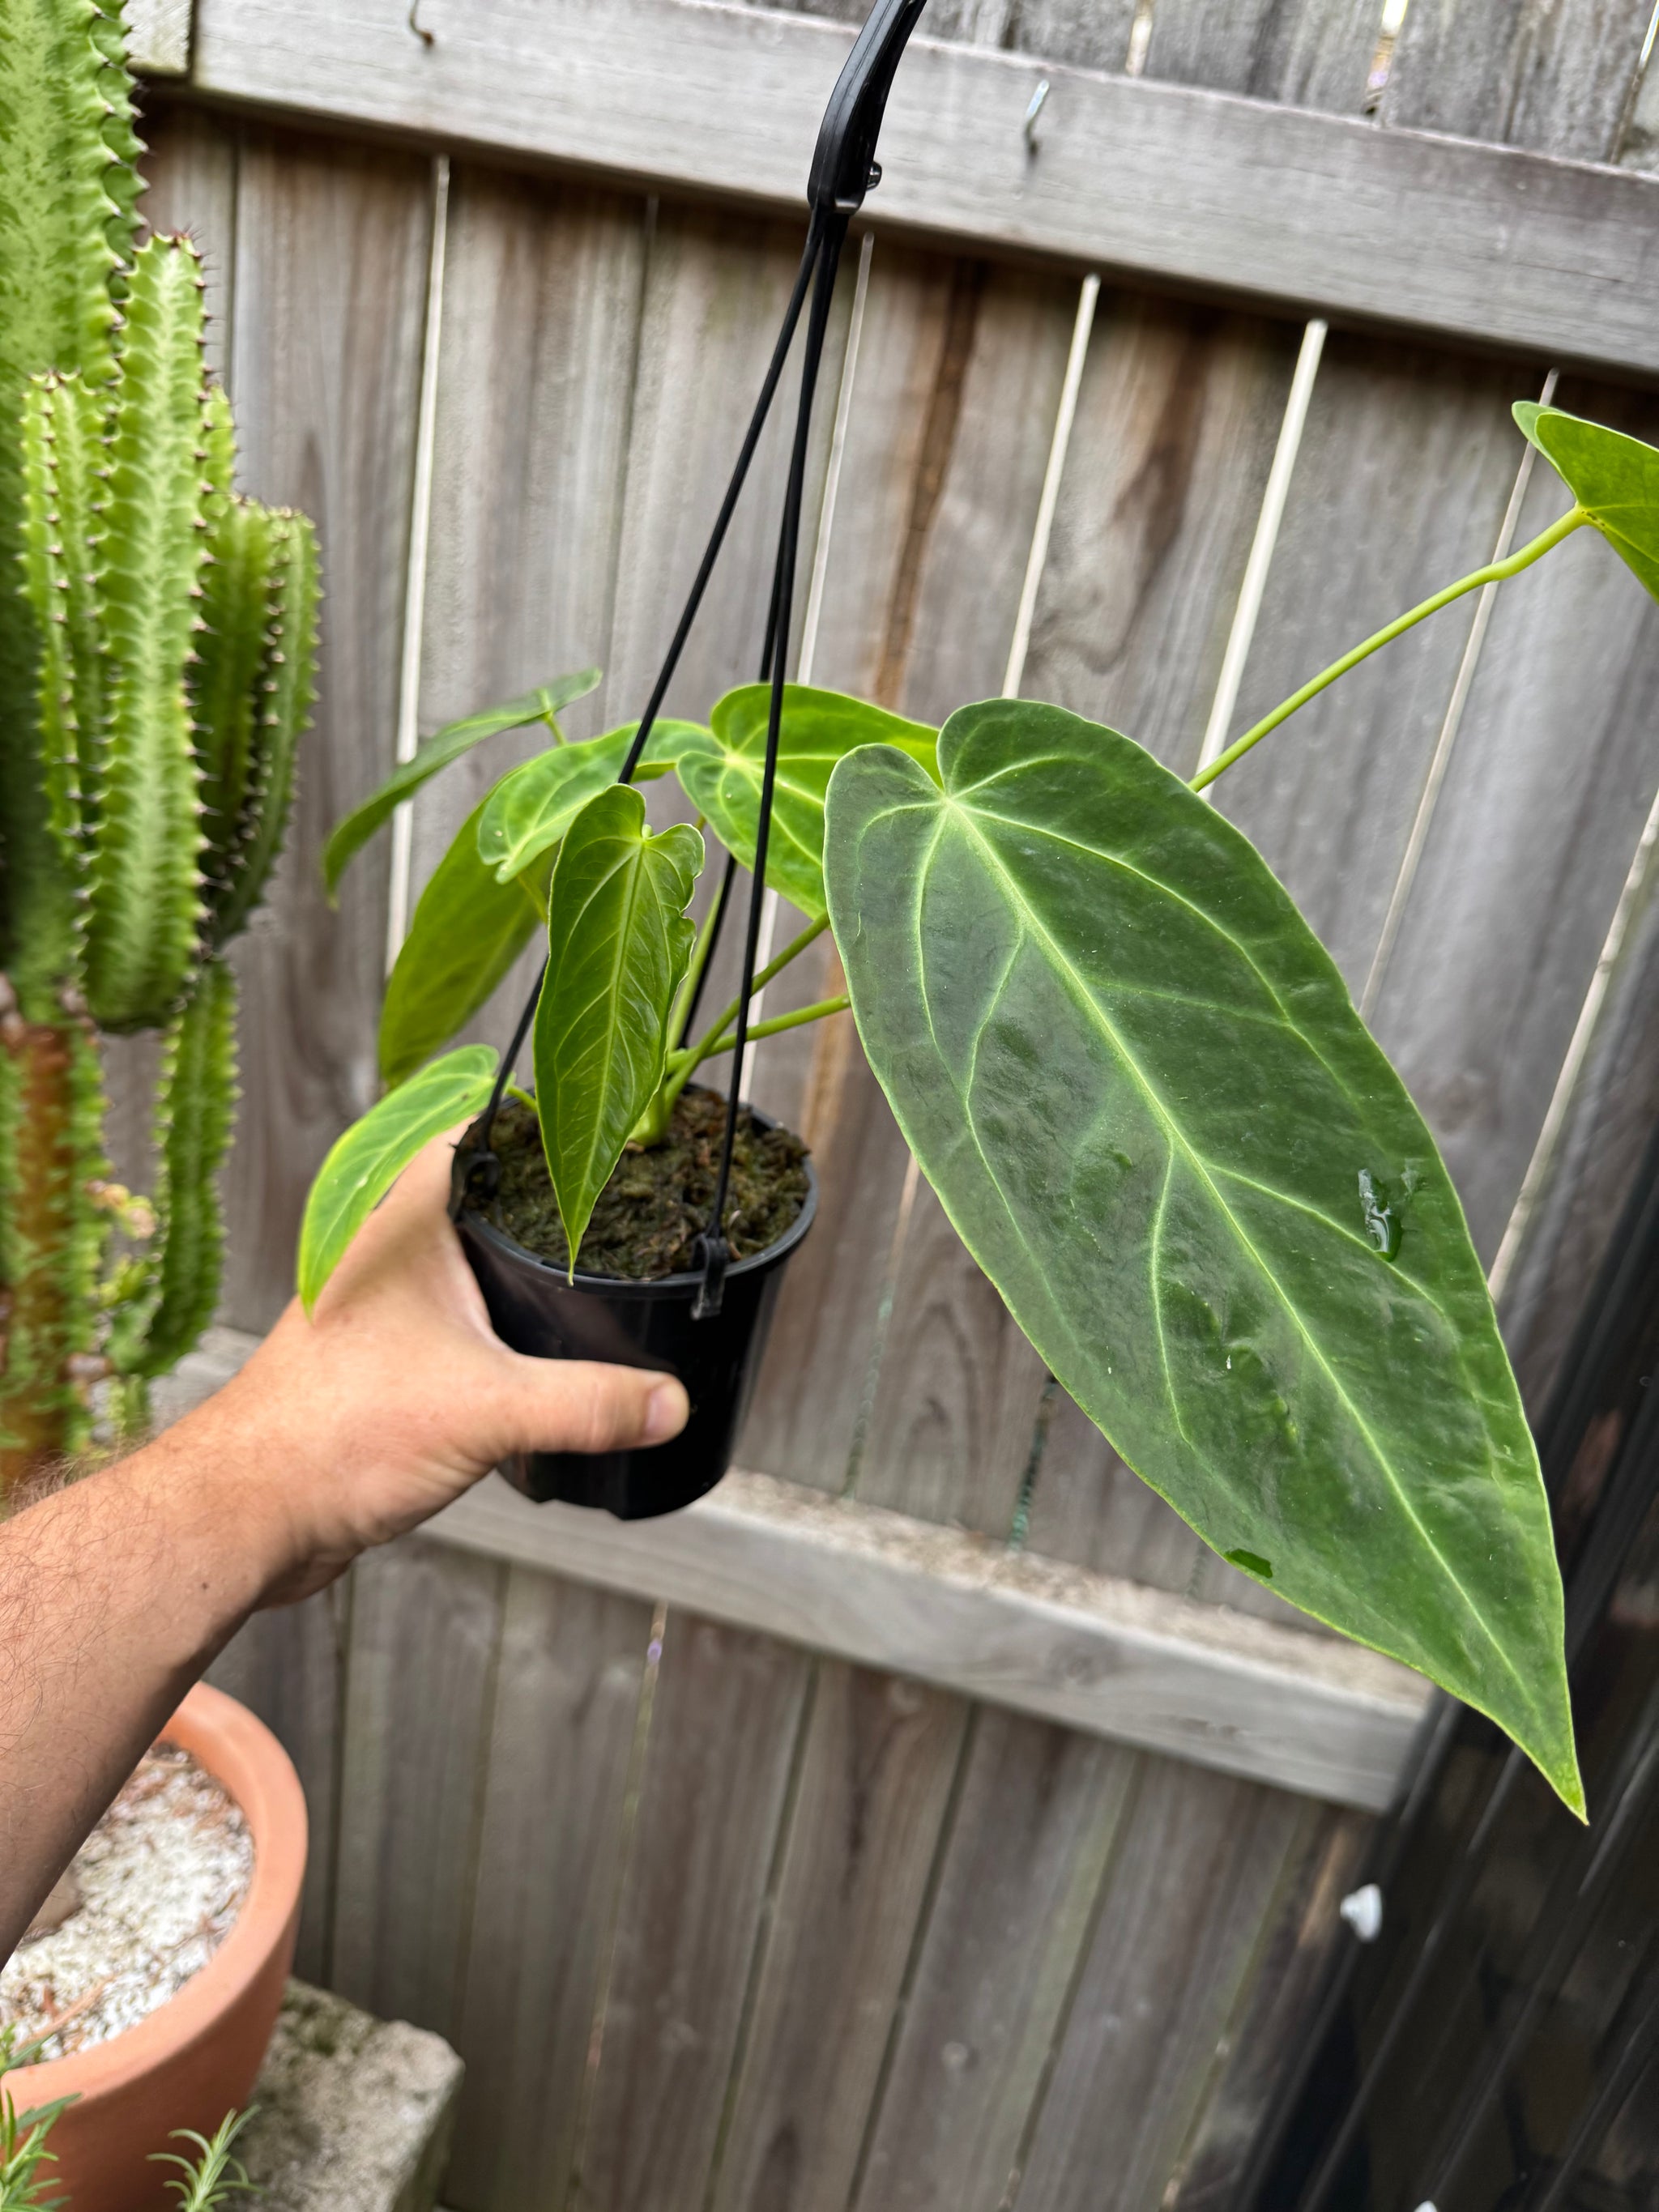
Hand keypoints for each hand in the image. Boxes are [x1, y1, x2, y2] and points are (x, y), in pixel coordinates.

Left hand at [157, 1132, 688, 1605]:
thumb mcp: (487, 1410)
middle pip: (485, 1190)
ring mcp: (381, 1298)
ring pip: (469, 1256)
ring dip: (525, 1261)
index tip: (613, 1124)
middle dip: (554, 1195)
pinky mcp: (383, 1353)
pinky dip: (501, 1318)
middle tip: (630, 1199)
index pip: (480, 1127)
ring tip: (602, 1269)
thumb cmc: (328, 1435)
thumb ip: (589, 1403)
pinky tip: (543, 1345)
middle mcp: (388, 1246)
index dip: (546, 1118)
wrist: (250, 1512)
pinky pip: (458, 1314)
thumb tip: (670, 1401)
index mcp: (404, 1219)